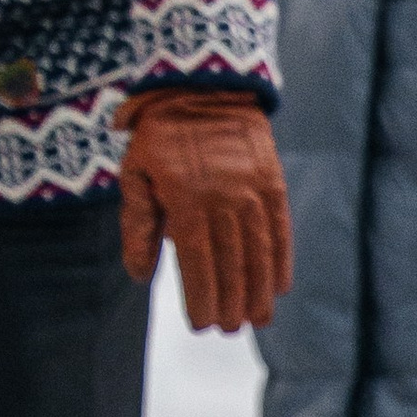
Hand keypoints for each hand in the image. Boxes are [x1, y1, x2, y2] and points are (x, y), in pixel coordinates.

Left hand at [116, 93, 292, 334]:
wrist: (202, 87)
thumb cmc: (159, 137)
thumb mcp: (134, 174)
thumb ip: (138, 225)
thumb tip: (141, 274)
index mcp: (185, 199)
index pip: (198, 263)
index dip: (201, 298)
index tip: (201, 325)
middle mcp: (224, 199)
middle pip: (231, 264)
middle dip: (230, 303)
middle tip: (228, 328)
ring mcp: (252, 191)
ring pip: (259, 253)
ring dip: (259, 291)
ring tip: (257, 319)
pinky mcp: (273, 183)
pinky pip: (280, 230)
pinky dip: (281, 260)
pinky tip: (280, 286)